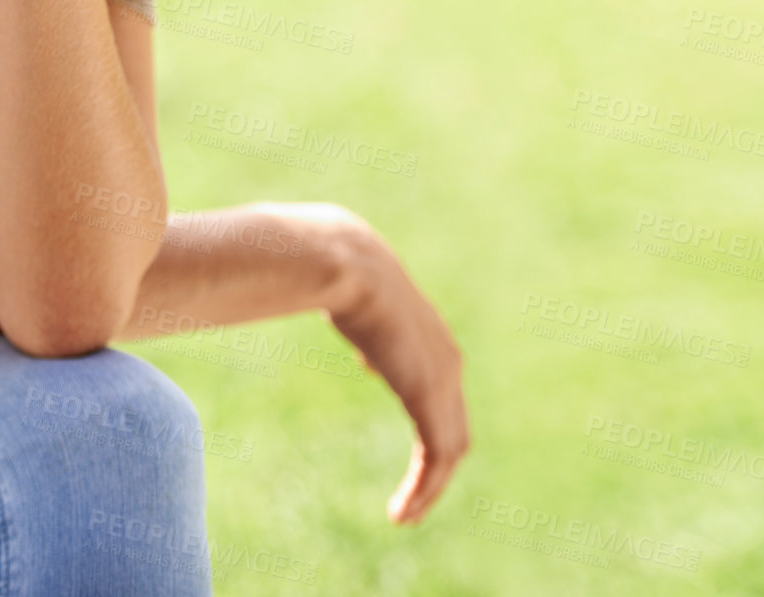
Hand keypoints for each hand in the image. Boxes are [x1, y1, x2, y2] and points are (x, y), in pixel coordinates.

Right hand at [318, 207, 470, 524]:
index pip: (440, 387)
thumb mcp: (343, 294)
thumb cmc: (331, 269)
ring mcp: (444, 377)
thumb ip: (347, 310)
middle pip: (454, 425)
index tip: (414, 452)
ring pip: (451, 447)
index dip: (430, 420)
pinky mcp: (430, 397)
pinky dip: (424, 488)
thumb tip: (325, 303)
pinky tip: (400, 513)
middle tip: (414, 498)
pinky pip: (438, 457)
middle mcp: (446, 356)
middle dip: (436, 464)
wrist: (347, 264)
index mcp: (427, 332)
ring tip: (405, 515)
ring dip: (430, 486)